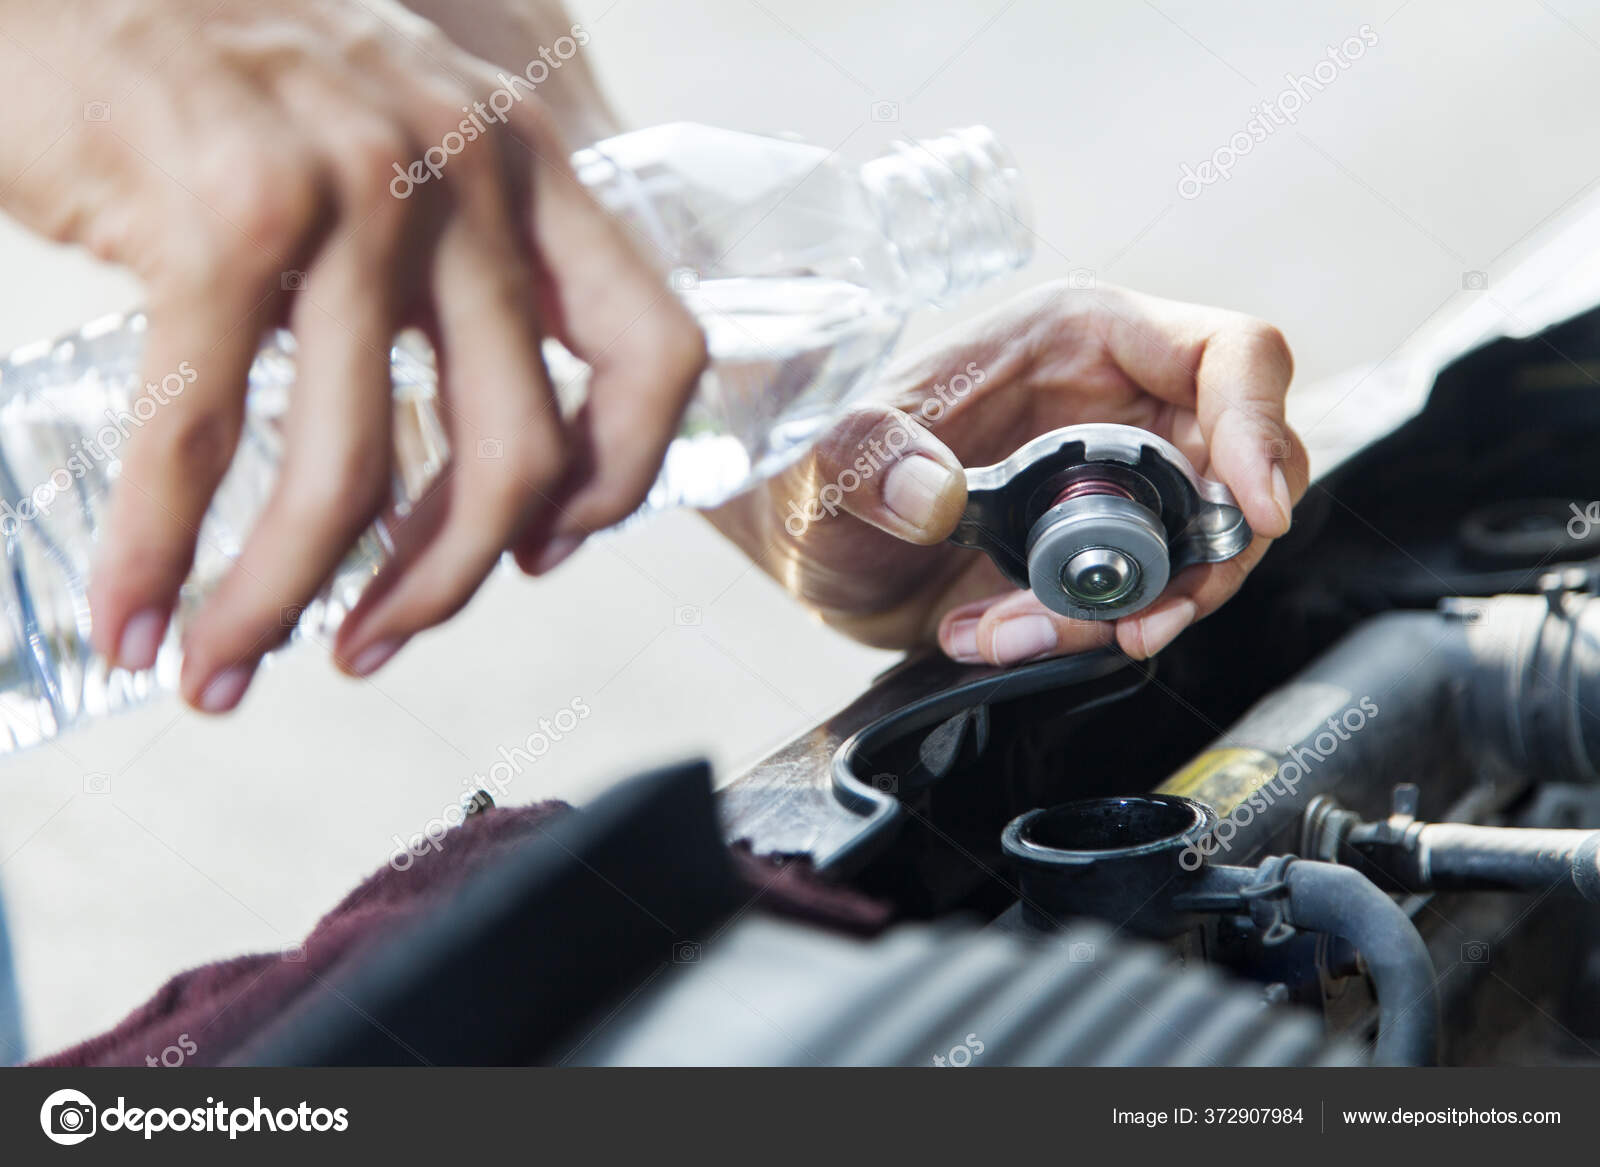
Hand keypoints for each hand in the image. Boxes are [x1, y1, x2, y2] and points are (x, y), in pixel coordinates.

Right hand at [0, 0, 703, 709]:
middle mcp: (461, 172)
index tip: (543, 547)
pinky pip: (203, 435)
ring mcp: (348, 192)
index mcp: (525, 165)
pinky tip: (135, 620)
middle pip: (519, 451)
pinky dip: (159, 552)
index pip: (656, 351)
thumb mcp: (395, 145)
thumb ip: (455, 266)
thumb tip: (474, 442)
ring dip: (282, 597)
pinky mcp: (220, 218)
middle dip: (445, 583)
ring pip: (353, 467)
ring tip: (227, 663)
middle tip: (374, 644)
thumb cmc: (225, 80)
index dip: (618, 480)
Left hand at [708, 281, 1305, 665]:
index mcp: (1080, 337)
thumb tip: (934, 495)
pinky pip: (1152, 595)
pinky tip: (1007, 636)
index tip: (1250, 507)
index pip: (1229, 354)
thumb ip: (865, 459)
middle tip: (1135, 619)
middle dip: (1204, 556)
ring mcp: (1123, 479)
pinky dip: (1097, 634)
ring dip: (1137, 610)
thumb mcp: (825, 461)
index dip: (1258, 423)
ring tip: (1015, 632)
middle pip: (1248, 466)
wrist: (817, 544)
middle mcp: (1121, 400)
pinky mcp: (1109, 549)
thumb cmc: (825, 471)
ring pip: (1207, 547)